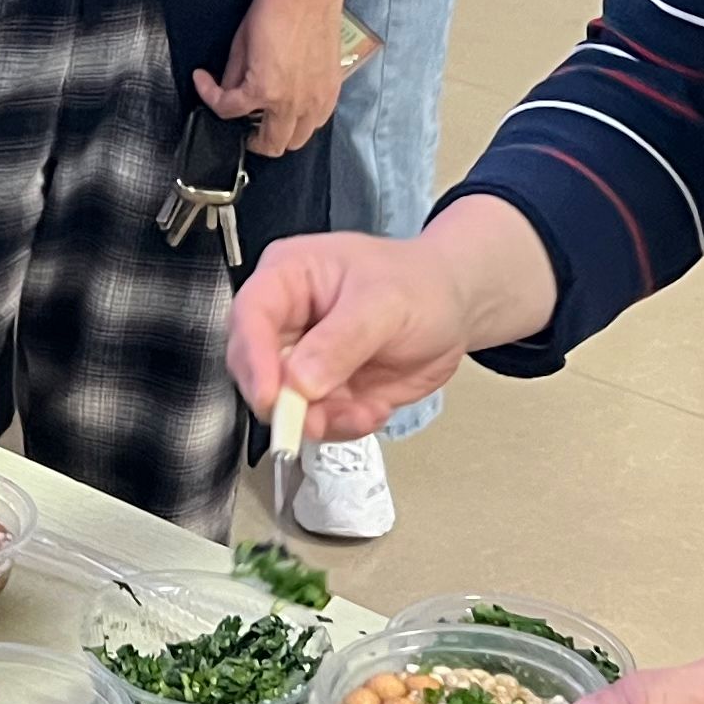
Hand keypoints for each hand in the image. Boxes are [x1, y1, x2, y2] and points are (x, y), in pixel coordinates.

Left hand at [194, 0, 347, 158]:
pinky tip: (292, 105)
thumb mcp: (241, 41)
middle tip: (240, 121)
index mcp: (265, 90)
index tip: (204, 82)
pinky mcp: (332, 90)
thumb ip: (233, 74)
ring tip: (267, 117)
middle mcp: (294, 103)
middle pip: (270, 144)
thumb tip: (230, 90)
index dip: (210, 97)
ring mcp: (317, 99)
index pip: (229, 111)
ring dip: (279, 134)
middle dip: (249, 138)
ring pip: (297, 140)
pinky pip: (317, 122)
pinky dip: (302, 121)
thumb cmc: (275, 7)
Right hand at [227, 223, 499, 440]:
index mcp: (287, 277)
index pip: (250, 316)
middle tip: (316, 420)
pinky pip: (318, 422)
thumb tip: (301, 380)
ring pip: (285, 406)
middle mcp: (286, 321)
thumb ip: (343, 339)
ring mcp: (303, 361)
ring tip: (364, 410)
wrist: (452, 306)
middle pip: (255, 369)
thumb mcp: (386, 301)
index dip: (253, 359)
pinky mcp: (323, 392)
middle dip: (285, 402)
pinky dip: (344, 426)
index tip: (271, 397)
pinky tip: (373, 409)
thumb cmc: (418, 284)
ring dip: (322, 420)